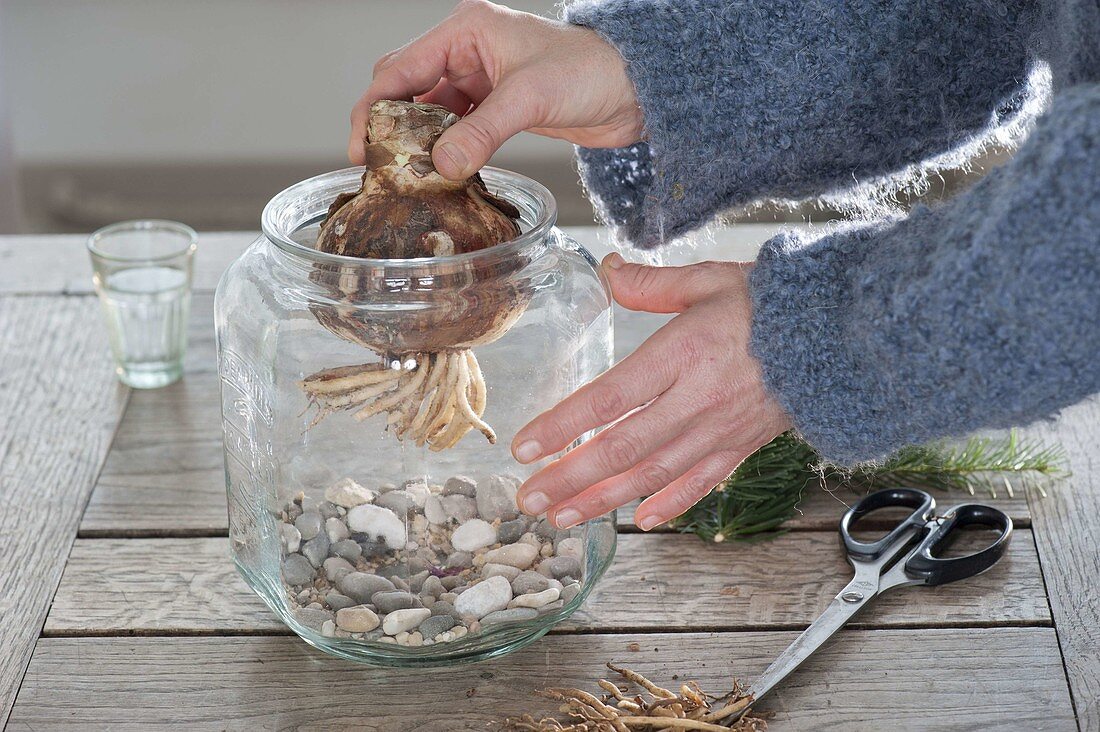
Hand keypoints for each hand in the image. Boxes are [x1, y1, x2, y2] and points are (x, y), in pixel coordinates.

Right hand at [350, 0, 642, 178]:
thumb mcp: (530, 98)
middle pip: (407, 88)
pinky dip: (445, 150)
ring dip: (419, 142)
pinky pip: (456, 129)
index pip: (401, 66)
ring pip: (430, 112)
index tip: (361, 145)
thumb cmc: (591, 72)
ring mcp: (481, 80)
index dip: (375, 106)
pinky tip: (440, 172)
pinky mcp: (496, 107)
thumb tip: (442, 166)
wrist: (635, 91)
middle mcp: (467, 51)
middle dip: (390, 125)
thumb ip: (483, 132)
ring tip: (406, 175)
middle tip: (378, 166)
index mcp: (467, 30)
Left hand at [512, 254, 791, 530]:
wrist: (841, 332)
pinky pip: (702, 483)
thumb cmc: (772, 302)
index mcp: (682, 353)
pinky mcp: (743, 446)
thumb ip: (652, 283)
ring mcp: (720, 429)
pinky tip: (642, 521)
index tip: (524, 447)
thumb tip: (607, 270)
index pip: (609, 398)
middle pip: (623, 448)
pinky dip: (671, 505)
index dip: (563, 426)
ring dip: (604, 500)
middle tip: (530, 499)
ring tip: (564, 517)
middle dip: (571, 478)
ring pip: (654, 474)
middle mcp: (697, 400)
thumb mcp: (708, 278)